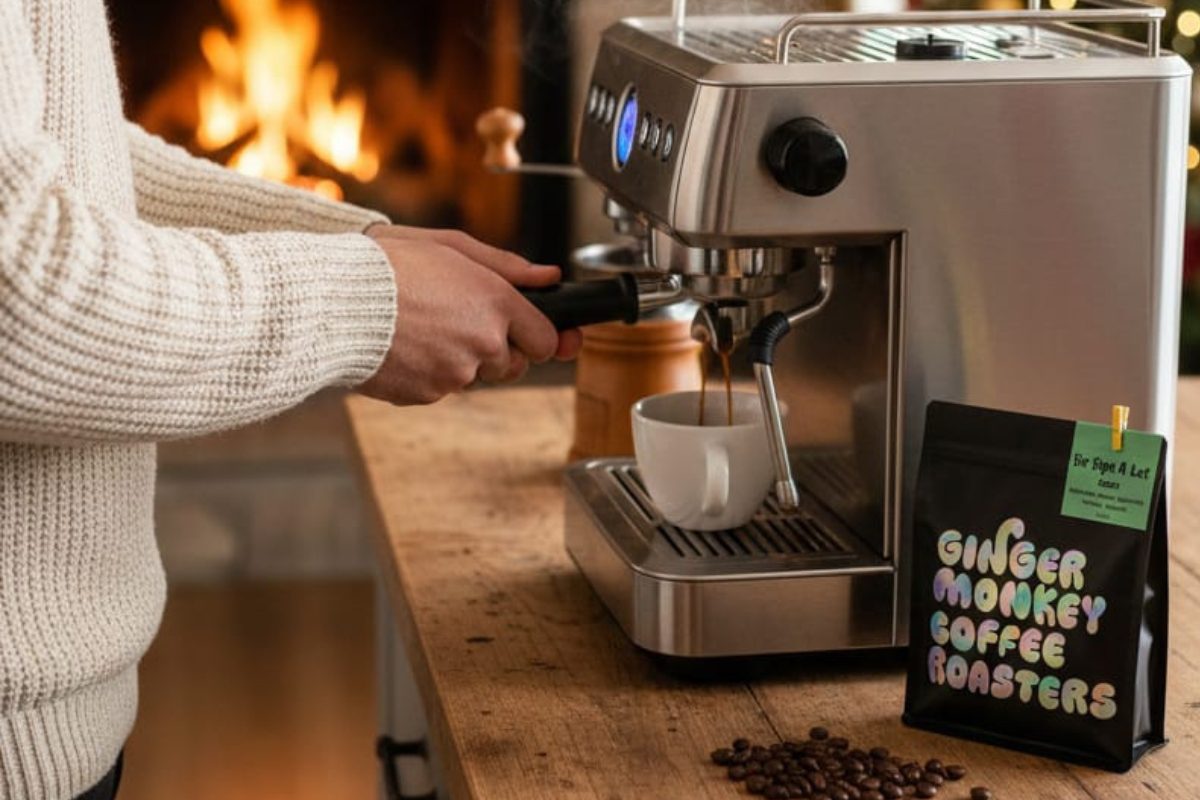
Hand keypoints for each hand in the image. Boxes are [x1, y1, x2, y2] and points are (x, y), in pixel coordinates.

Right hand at [358, 225, 582, 405]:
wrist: (329, 302)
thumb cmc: (386, 265)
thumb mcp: (450, 246)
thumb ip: (507, 265)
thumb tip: (549, 277)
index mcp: (496, 303)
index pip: (547, 341)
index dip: (537, 336)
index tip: (525, 331)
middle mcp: (484, 342)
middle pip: (514, 364)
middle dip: (496, 349)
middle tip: (457, 321)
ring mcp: (456, 373)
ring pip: (474, 376)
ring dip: (460, 360)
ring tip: (422, 328)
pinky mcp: (427, 394)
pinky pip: (439, 388)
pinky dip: (427, 372)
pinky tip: (404, 345)